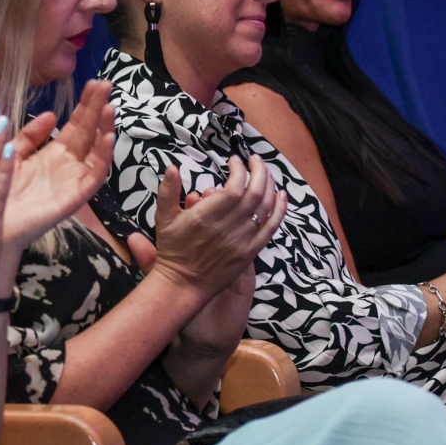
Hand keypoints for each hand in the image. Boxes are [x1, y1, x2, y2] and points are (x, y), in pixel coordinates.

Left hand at [0, 80, 115, 248]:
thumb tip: (50, 114)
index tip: (92, 81)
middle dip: (97, 108)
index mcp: (53, 155)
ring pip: (97, 151)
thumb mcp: (12, 155)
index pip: (75, 125)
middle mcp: (68, 166)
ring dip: (105, 129)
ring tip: (109, 106)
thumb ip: (29, 136)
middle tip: (106, 84)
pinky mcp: (75, 196)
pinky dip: (104, 156)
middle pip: (89, 132)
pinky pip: (95, 175)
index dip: (85, 104)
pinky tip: (108, 136)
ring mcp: (74, 180)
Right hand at [141, 156, 285, 296]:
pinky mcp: (250, 252)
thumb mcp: (164, 218)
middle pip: (254, 194)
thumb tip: (172, 166)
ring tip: (266, 172)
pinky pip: (271, 228)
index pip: (233, 188)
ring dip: (270, 186)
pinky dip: (280, 210)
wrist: (183, 284)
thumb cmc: (173, 249)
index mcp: (206, 217)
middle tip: (254, 160)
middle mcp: (227, 228)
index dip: (239, 171)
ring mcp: (242, 241)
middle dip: (258, 171)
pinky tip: (282, 195)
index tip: (234, 161)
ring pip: (265, 208)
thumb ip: (167, 191)